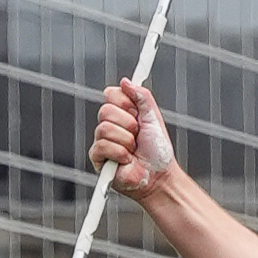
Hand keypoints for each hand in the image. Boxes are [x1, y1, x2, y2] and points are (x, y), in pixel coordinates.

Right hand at [93, 78, 178, 196]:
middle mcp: (109, 125)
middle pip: (105, 110)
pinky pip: (103, 145)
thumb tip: (126, 81)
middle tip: (138, 135)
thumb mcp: (153, 117)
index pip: (111, 94)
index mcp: (121, 113)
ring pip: (105, 128)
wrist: (159, 176)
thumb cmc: (158, 150)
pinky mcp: (97, 158)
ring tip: (134, 150)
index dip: (125, 102)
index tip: (137, 114)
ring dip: (127, 141)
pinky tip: (127, 160)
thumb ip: (142, 96)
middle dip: (128, 124)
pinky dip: (120, 153)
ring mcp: (102, 140)